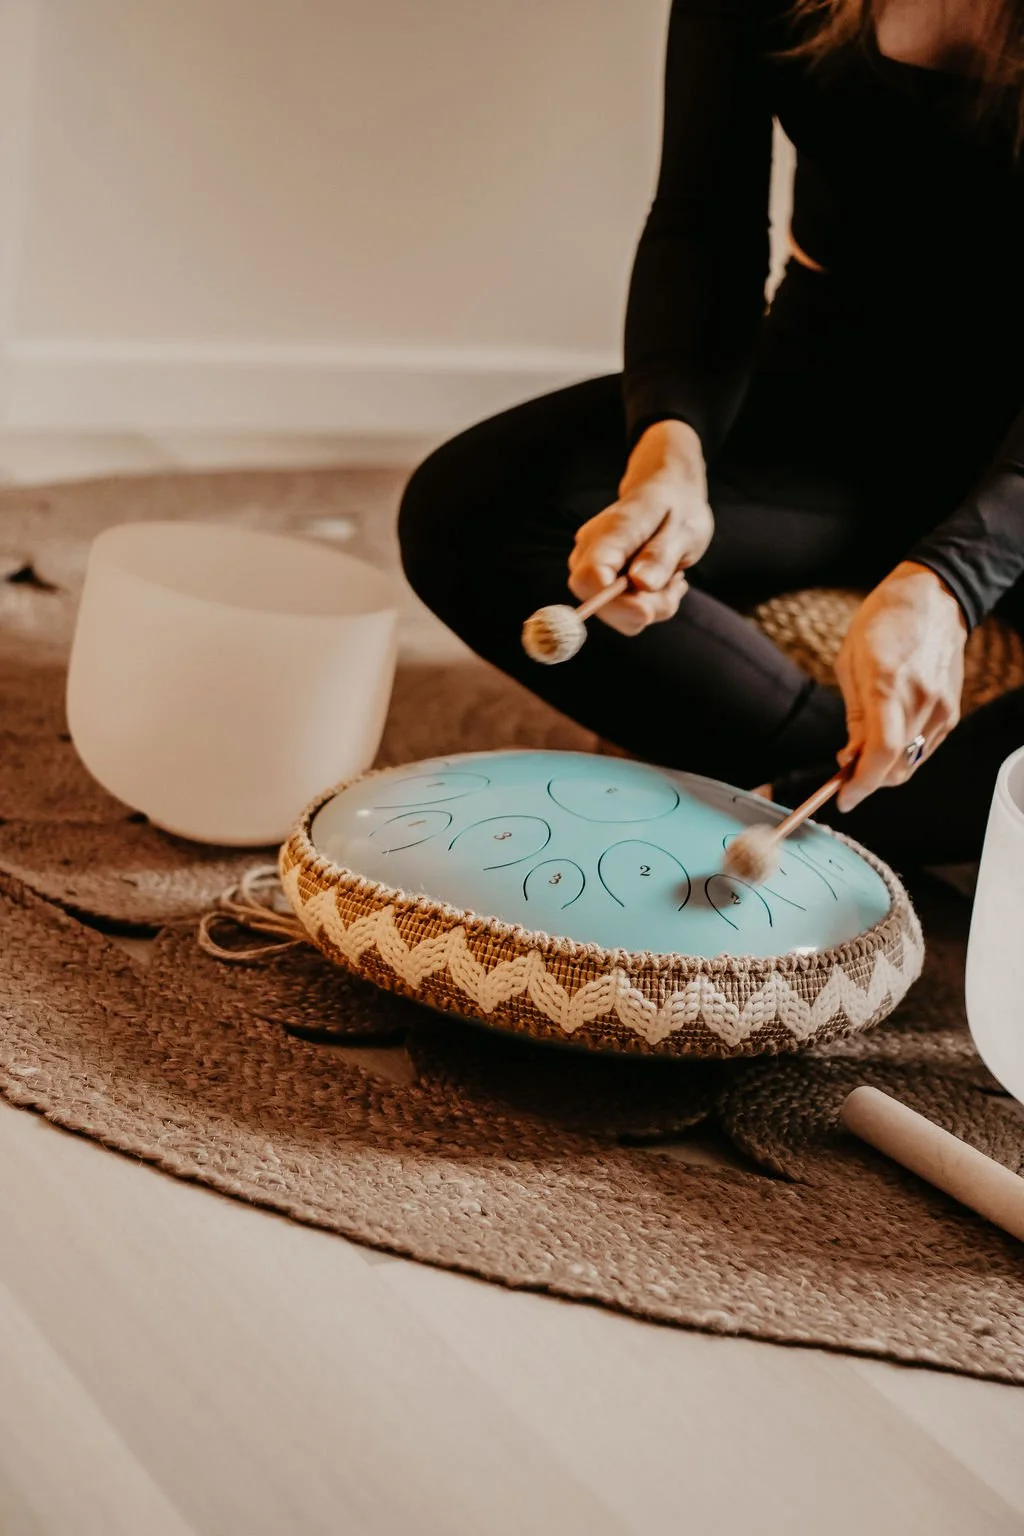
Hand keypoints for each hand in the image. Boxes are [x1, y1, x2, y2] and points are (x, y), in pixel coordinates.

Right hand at [568, 420, 713, 635]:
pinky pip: (621, 611)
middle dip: (640, 609)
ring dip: (650, 607)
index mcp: (611, 532)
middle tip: (676, 586)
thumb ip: (661, 556)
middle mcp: (590, 549)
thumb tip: (641, 584)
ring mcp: (590, 565)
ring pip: (612, 612)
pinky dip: (647, 606)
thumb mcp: (685, 529)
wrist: (667, 491)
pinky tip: (663, 583)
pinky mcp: (600, 580)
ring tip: (673, 579)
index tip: (648, 610)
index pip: (590, 577)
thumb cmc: (678, 508)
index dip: (613, 603)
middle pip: (596, 601)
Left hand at [834, 561, 967, 812]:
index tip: (844, 798)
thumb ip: (854, 718)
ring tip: (863, 751)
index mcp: (888, 685)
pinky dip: (902, 754)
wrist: (932, 599)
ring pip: (911, 763)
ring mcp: (941, 708)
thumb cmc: (882, 623)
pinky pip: (924, 748)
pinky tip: (886, 737)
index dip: (861, 784)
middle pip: (896, 767)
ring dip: (885, 769)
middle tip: (846, 772)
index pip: (880, 753)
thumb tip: (850, 759)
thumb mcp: (850, 664)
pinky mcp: (951, 711)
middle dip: (869, 780)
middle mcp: (921, 701)